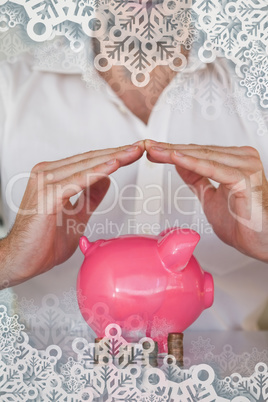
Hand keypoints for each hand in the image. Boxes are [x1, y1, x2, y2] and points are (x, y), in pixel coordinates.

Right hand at [0, 142, 144, 287]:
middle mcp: (47, 174)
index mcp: (53, 176)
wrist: (22, 261)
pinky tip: (114, 166)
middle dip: (118, 153)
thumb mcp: (77, 215)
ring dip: (112, 158)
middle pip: (89, 159)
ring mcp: (46, 182)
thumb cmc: (43, 241)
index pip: (88, 161)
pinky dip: (97, 173)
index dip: (113, 156)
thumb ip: (90, 197)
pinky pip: (77, 181)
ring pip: (86, 166)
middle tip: (140, 147)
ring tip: (133, 152)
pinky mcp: (47, 195)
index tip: (133, 153)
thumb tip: (106, 180)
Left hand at [145, 140, 267, 262]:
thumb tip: (180, 164)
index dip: (173, 151)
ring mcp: (245, 166)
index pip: (198, 152)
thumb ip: (197, 179)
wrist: (264, 244)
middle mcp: (242, 159)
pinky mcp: (244, 178)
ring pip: (203, 156)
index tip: (153, 150)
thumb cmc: (245, 224)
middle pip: (198, 151)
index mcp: (235, 161)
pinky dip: (191, 163)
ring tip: (154, 151)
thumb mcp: (210, 197)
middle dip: (169, 149)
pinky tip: (174, 158)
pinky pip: (212, 169)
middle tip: (147, 146)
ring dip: (175, 153)